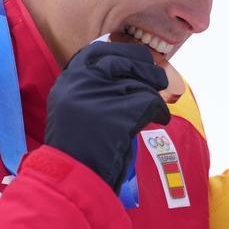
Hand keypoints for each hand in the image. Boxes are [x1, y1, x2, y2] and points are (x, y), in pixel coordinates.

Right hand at [45, 41, 170, 191]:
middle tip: (158, 79)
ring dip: (154, 94)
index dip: (123, 51)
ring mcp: (99, 97)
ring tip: (157, 107)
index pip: (98, 51)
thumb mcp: (72, 109)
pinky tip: (161, 119)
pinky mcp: (119, 114)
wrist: (72, 177)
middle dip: (145, 68)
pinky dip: (160, 110)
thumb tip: (126, 68)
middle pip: (123, 61)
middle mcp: (81, 83)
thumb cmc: (76, 148)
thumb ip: (91, 87)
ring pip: (140, 82)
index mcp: (67, 81)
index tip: (138, 57)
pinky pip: (150, 101)